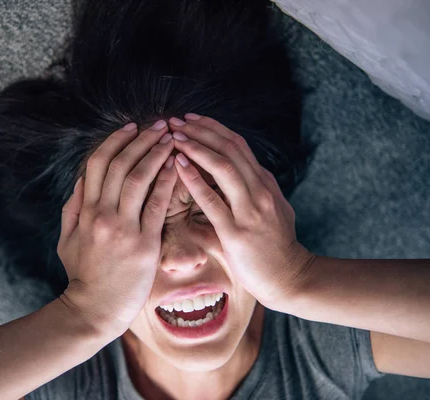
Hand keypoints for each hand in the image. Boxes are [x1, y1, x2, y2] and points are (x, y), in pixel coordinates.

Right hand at [57, 121, 177, 337]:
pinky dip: (167, 181)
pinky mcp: (143, 244)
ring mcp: (123, 228)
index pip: (98, 164)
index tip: (131, 127)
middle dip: (140, 140)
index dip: (115, 141)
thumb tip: (81, 180)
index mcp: (85, 211)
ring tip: (170, 137)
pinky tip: (177, 165)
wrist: (94, 309)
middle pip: (120, 164)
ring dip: (155, 153)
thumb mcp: (67, 240)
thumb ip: (72, 208)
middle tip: (158, 124)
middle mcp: (102, 214)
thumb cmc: (82, 275)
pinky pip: (157, 205)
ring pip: (138, 178)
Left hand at [169, 114, 316, 307]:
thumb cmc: (274, 247)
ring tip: (173, 136)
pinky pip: (212, 200)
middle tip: (176, 120)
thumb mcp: (269, 210)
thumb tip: (229, 180)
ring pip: (223, 166)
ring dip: (196, 147)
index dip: (213, 128)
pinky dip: (194, 179)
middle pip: (230, 148)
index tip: (191, 119)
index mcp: (265, 183)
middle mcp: (260, 190)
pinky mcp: (237, 232)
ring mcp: (250, 210)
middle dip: (200, 130)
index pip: (238, 145)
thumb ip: (251, 192)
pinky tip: (178, 165)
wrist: (290, 278)